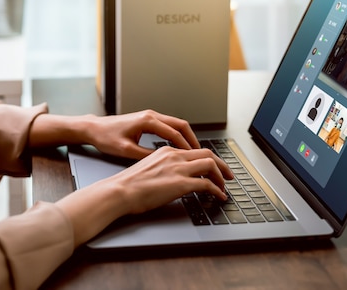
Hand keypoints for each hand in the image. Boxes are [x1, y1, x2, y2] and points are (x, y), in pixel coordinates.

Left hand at [85, 110, 199, 159]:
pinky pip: (168, 125)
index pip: (174, 133)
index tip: (194, 157)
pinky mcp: (147, 119)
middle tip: (201, 153)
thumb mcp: (126, 151)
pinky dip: (177, 134)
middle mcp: (151, 115)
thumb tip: (163, 161)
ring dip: (186, 136)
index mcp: (147, 121)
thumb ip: (146, 155)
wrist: (94, 128)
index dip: (186, 146)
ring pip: (176, 123)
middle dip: (192, 139)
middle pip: (180, 124)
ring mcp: (150, 116)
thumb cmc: (106, 138)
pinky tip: (179, 146)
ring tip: (193, 151)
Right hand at [101, 146, 232, 214]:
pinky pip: (207, 184)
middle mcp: (174, 156)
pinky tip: (218, 196)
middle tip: (228, 175)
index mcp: (166, 151)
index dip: (208, 159)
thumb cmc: (128, 185)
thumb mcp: (148, 168)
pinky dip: (217, 190)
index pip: (194, 151)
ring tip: (224, 187)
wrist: (119, 191)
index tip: (214, 167)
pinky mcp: (180, 183)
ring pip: (211, 165)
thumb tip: (172, 177)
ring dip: (221, 176)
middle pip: (208, 154)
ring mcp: (178, 168)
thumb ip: (163, 168)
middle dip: (221, 165)